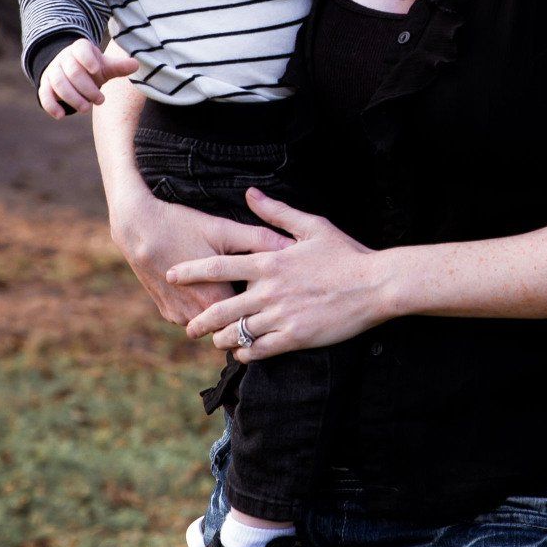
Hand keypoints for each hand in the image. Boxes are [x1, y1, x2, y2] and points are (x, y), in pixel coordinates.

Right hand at [40, 38, 138, 115]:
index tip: (97, 70)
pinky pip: (44, 95)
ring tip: (86, 109)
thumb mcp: (105, 66)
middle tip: (100, 100)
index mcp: (80, 49)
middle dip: (87, 88)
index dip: (88, 59)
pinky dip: (51, 106)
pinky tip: (61, 116)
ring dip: (73, 98)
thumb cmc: (92, 69)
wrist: (70, 71)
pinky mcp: (45, 86)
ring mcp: (53, 71)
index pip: (81, 49)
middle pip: (72, 71)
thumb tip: (136, 64)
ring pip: (59, 84)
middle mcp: (64, 58)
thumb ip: (118, 67)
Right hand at [112, 195, 284, 326]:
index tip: (278, 304)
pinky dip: (203, 310)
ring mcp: (177, 316)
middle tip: (262, 303)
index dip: (264, 312)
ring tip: (238, 295)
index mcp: (213, 299)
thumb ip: (259, 239)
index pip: (248, 323)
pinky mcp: (166, 312)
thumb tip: (292, 245)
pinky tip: (211, 290)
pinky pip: (192, 319)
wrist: (135, 227)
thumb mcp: (222, 229)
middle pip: (229, 329)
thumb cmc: (181, 224)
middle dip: (245, 317)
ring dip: (222, 315)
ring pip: (210, 327)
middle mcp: (193, 315)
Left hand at [171, 192, 393, 355]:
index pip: (218, 266)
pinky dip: (246, 353)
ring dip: (222, 338)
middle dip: (200, 320)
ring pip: (237, 332)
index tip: (171, 275)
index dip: (190, 271)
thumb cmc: (346, 254)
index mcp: (269, 262)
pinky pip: (259, 350)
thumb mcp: (311, 226)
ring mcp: (281, 316)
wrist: (376, 285)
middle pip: (220, 308)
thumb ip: (275, 213)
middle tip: (189, 326)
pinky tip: (242, 353)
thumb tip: (249, 193)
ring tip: (216, 340)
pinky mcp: (295, 336)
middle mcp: (269, 290)